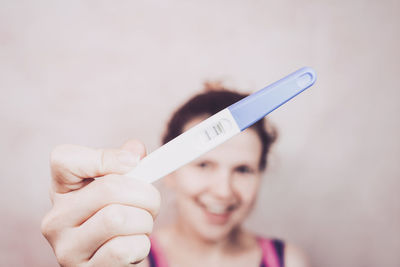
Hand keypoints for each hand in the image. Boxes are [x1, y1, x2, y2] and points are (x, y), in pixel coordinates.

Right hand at [41, 140, 159, 265]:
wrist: (116, 262)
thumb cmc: (120, 218)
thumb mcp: (121, 189)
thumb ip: (127, 164)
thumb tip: (135, 150)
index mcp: (62, 190)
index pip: (64, 159)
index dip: (104, 157)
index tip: (133, 163)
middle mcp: (56, 219)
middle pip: (109, 188)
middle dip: (146, 194)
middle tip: (151, 202)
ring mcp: (67, 248)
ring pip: (119, 218)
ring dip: (145, 221)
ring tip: (141, 225)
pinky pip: (126, 248)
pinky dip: (142, 245)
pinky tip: (134, 246)